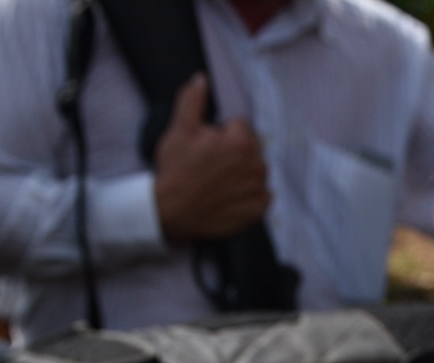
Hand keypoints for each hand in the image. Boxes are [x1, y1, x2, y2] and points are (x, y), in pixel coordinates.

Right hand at [152, 76, 271, 245]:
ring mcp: (258, 189)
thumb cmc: (175, 171)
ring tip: (219, 182)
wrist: (171, 212)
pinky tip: (229, 196)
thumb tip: (201, 79)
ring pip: (256, 170)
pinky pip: (262, 195)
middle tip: (212, 166)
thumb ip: (192, 101)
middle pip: (252, 148)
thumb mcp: (179, 131)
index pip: (240, 126)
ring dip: (243, 172)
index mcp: (240, 142)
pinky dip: (249, 195)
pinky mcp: (258, 210)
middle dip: (235, 152)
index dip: (221, 135)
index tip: (207, 148)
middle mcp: (256, 165)